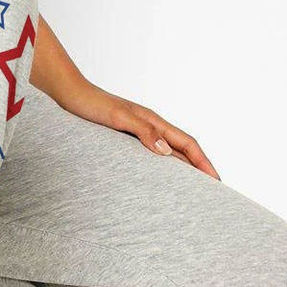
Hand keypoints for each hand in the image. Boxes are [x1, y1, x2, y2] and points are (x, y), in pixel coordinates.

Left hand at [63, 79, 219, 179]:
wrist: (69, 95)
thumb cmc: (92, 105)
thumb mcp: (119, 118)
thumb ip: (143, 131)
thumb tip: (166, 152)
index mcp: (154, 121)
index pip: (187, 143)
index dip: (203, 162)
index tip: (216, 180)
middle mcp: (150, 127)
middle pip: (182, 150)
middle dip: (199, 168)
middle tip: (211, 191)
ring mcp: (138, 133)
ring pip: (168, 153)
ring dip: (181, 169)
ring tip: (190, 189)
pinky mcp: (124, 138)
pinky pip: (150, 155)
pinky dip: (160, 167)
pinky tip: (156, 179)